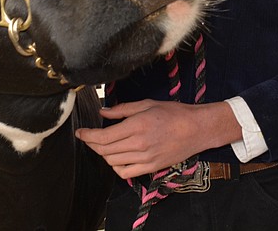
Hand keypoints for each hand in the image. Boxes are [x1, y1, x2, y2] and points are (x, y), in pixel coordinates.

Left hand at [75, 99, 239, 178]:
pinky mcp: (151, 167)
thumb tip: (103, 112)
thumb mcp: (147, 104)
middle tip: (88, 136)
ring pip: (112, 162)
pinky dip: (116, 167)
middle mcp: (139, 144)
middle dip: (92, 143)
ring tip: (103, 144)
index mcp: (137, 125)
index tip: (80, 132)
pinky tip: (117, 157)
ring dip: (103, 154)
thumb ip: (122, 110)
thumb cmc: (174, 113)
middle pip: (104, 150)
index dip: (87, 135)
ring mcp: (145, 158)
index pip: (103, 136)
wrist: (197, 129)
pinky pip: (126, 173)